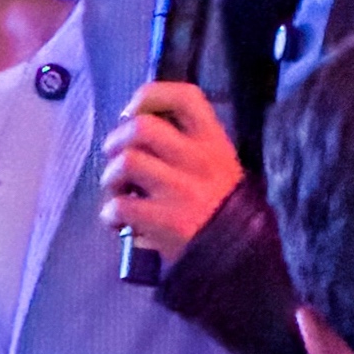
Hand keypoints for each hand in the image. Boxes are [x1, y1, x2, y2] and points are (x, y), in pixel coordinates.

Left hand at [100, 84, 244, 264]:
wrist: (243, 258)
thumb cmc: (223, 209)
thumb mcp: (219, 166)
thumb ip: (189, 145)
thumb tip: (138, 129)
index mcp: (213, 142)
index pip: (184, 96)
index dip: (150, 95)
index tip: (132, 112)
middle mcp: (198, 160)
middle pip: (142, 127)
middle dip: (116, 140)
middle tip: (115, 157)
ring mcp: (181, 189)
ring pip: (126, 162)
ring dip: (111, 177)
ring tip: (118, 191)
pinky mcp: (165, 220)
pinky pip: (121, 205)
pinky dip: (110, 213)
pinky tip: (118, 221)